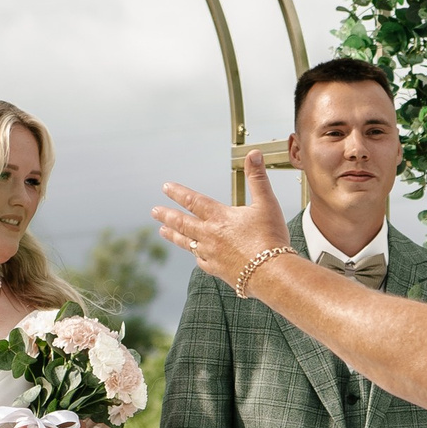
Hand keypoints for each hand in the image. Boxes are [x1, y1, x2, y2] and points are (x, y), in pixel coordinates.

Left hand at [153, 153, 290, 289]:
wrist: (272, 273)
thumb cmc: (271, 238)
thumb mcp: (267, 203)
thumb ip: (258, 178)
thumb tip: (253, 154)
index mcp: (220, 217)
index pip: (193, 201)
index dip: (178, 193)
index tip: (165, 187)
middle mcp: (211, 235)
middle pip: (183, 223)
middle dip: (167, 215)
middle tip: (154, 212)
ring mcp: (212, 254)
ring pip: (187, 243)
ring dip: (174, 235)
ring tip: (162, 231)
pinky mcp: (218, 271)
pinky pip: (202, 262)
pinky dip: (196, 256)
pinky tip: (196, 256)